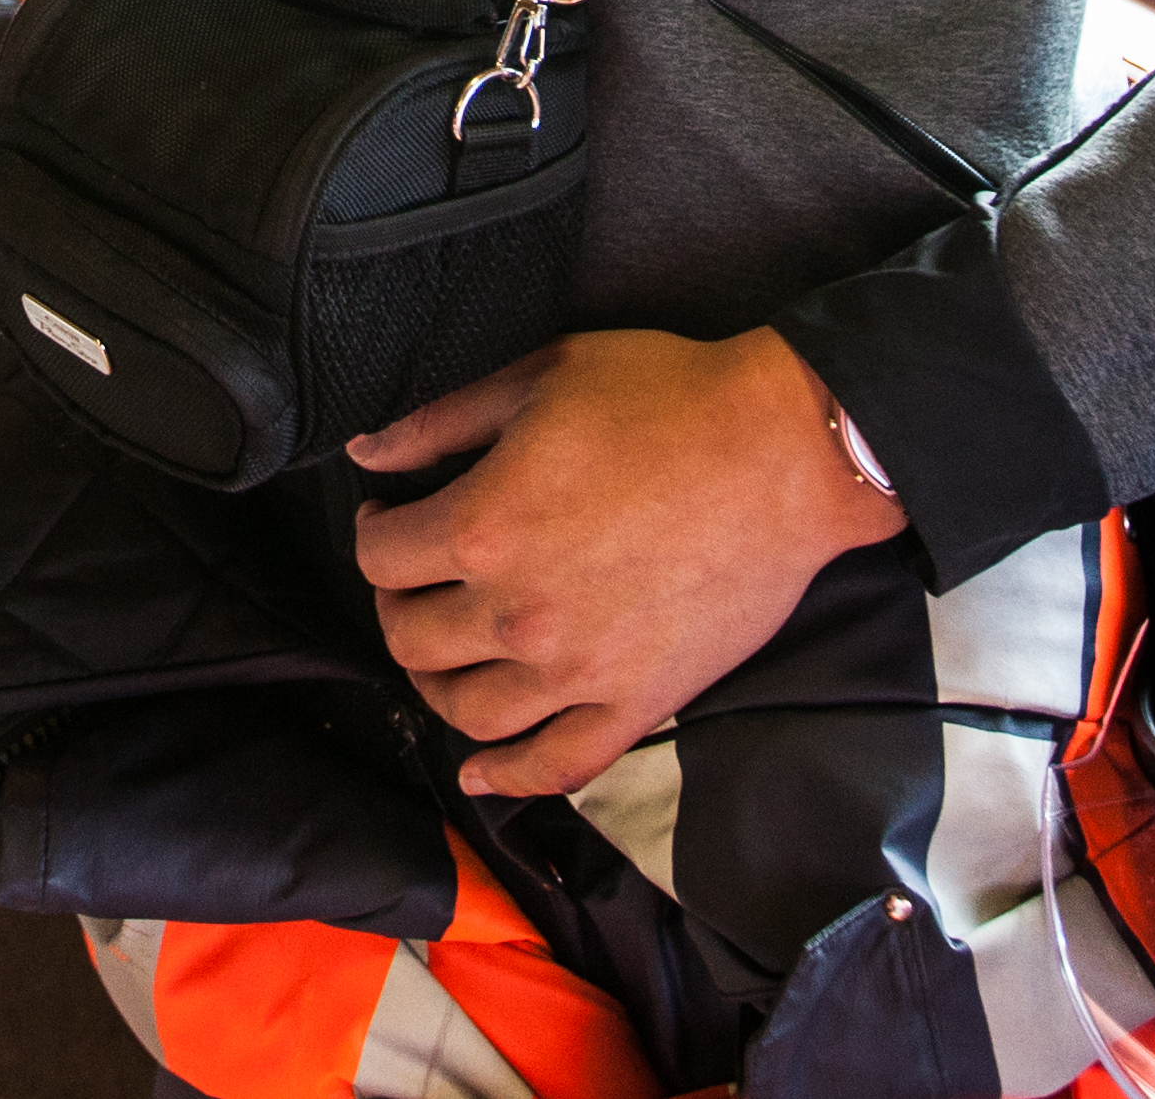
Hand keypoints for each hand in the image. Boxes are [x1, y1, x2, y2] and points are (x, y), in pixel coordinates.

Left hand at [350, 328, 907, 799]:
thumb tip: (367, 449)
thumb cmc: (667, 397)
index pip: (381, 556)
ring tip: (442, 657)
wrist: (787, 450)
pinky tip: (480, 773)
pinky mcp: (638, 702)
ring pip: (467, 711)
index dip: (372, 532)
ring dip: (436, 686)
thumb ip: (439, 420)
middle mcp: (517, 613)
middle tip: (413, 581)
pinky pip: (557, 764)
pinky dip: (508, 777)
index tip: (388, 517)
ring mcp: (579, 669)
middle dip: (396, 605)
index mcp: (483, 527)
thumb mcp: (539, 376)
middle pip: (410, 639)